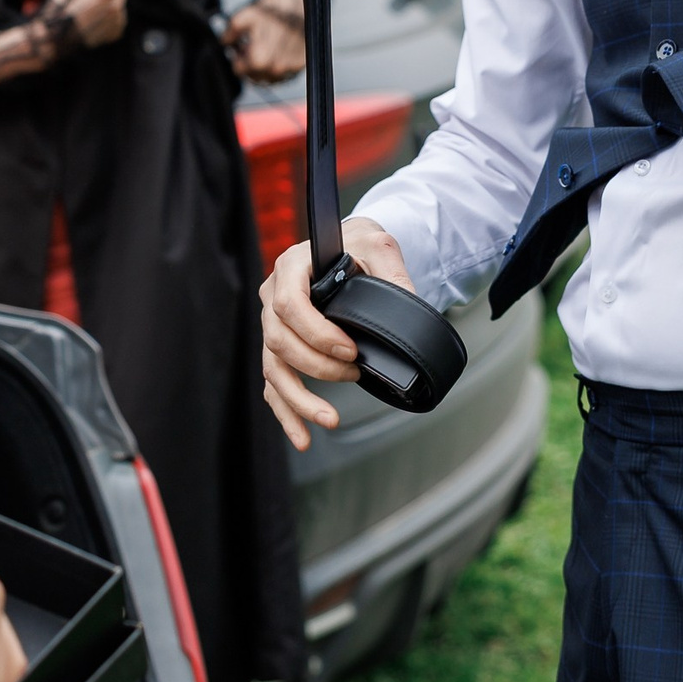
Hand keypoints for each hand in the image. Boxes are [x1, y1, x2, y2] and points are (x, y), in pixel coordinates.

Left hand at [222, 0, 304, 81]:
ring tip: (269, 44)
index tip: (242, 45)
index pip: (239, 70)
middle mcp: (275, 70)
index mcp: (259, 60)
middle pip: (253, 75)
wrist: (301, 5)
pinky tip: (280, 48)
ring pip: (268, 77)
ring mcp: (289, 70)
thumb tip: (225, 43)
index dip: (238, 56)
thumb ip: (229, 34)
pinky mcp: (300, 67)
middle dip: (250, 61)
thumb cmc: (272, 11)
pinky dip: (279, 64)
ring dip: (265, 65)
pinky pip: (283, 74)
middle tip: (254, 44)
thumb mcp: (243, 17)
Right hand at [259, 217, 415, 448]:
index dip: (317, 333)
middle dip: (317, 367)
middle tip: (355, 372)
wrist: (349, 247)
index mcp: (291, 268)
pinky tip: (303, 438)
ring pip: (273, 369)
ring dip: (299, 400)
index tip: (350, 350)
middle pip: (279, 341)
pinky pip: (274, 386)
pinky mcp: (280, 349)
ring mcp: (272, 325)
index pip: (289, 305)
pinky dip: (287, 413)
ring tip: (329, 420)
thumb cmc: (358, 244)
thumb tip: (410, 307)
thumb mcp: (380, 246)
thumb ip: (392, 272)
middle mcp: (273, 296)